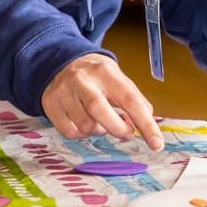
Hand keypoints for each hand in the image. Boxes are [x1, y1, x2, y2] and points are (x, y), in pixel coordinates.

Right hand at [41, 53, 163, 149]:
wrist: (61, 63)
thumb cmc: (96, 75)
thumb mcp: (118, 78)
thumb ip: (134, 99)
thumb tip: (149, 124)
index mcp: (105, 72)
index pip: (129, 99)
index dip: (145, 124)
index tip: (156, 143)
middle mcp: (82, 80)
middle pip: (100, 111)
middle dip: (118, 129)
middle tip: (127, 133)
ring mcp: (63, 93)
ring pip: (85, 126)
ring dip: (101, 131)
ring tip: (104, 122)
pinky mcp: (50, 105)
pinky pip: (70, 132)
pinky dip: (83, 135)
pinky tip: (87, 124)